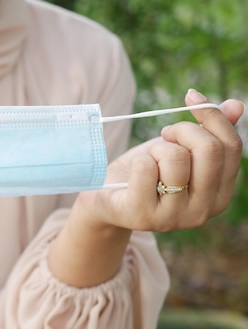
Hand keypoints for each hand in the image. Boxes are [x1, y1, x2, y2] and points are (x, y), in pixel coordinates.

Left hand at [49, 89, 242, 286]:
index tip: (191, 98)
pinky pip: (146, 168)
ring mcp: (172, 218)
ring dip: (157, 149)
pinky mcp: (142, 216)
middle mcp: (202, 212)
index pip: (231, 147)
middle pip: (209, 150)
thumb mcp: (179, 149)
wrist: (106, 198)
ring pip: (176, 157)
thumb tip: (236, 105)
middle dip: (183, 130)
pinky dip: (139, 160)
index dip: (213, 116)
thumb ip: (209, 132)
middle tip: (165, 135)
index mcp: (219, 196)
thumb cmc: (146, 173)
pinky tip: (133, 173)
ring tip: (149, 159)